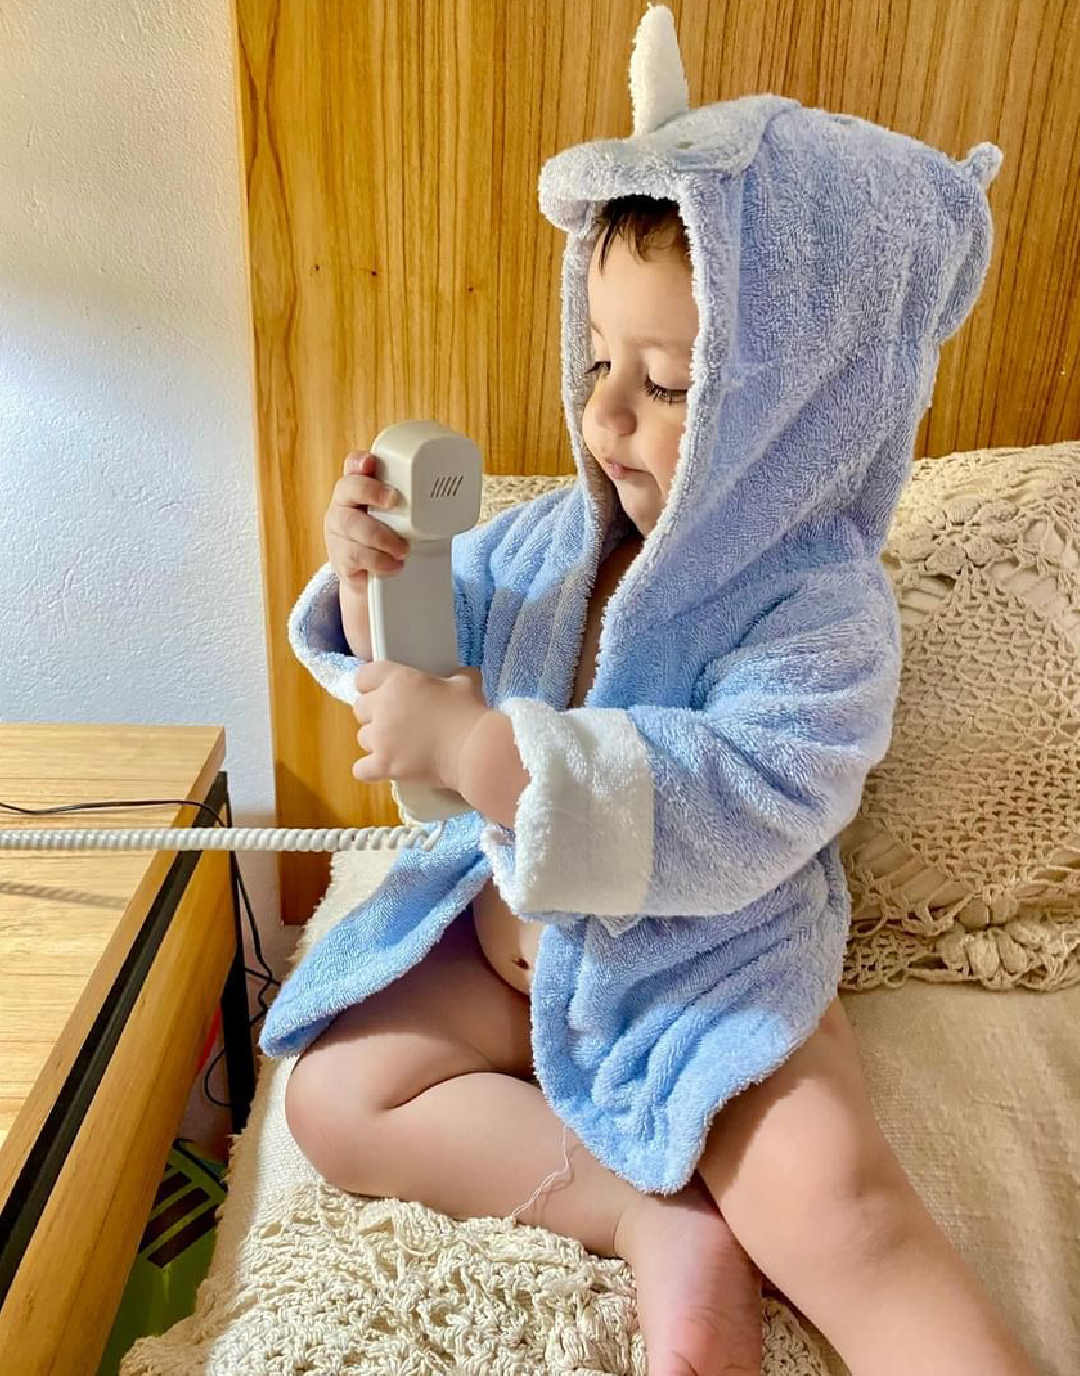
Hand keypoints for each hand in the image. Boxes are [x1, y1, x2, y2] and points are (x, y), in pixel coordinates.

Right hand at [324, 451, 410, 596]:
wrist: (372, 579)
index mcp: (359, 489)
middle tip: (394, 500)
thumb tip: (459, 495)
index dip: (360, 461)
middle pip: (347, 490)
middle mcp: (343, 506)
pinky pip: (355, 556)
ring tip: (404, 549)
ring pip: (352, 526)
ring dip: (382, 536)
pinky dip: (380, 561)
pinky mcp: (341, 559)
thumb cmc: (390, 539)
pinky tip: (394, 564)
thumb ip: (417, 503)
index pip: (353, 465)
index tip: (373, 462)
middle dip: (371, 491)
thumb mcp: (402, 517)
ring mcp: (338, 532)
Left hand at [352, 661, 491, 791]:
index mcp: (399, 680)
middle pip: (359, 709)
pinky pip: (361, 769)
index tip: (381, 692)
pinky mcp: (383, 764)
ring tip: (398, 747)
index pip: (364, 677)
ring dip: (376, 742)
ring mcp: (380, 737)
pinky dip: (371, 770)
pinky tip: (385, 768)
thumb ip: (457, 677)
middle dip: (374, 715)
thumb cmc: (469, 714)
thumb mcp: (465, 685)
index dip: (371, 685)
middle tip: (395, 722)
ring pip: (362, 738)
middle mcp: (383, 705)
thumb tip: (465, 674)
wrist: (474, 750)